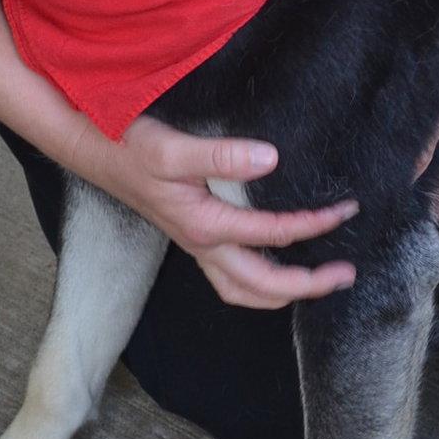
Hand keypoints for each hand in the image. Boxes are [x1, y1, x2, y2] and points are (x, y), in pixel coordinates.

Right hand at [73, 113, 358, 309]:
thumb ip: (220, 156)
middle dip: (308, 285)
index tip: (345, 211)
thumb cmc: (128, 147)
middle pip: (262, 286)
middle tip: (346, 274)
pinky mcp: (192, 236)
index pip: (272, 234)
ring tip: (318, 280)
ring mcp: (196, 245)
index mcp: (204, 226)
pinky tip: (275, 263)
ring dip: (283, 291)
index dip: (313, 225)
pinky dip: (260, 281)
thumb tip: (270, 159)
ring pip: (244, 290)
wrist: (92, 148)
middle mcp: (202, 245)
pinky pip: (232, 276)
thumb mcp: (171, 149)